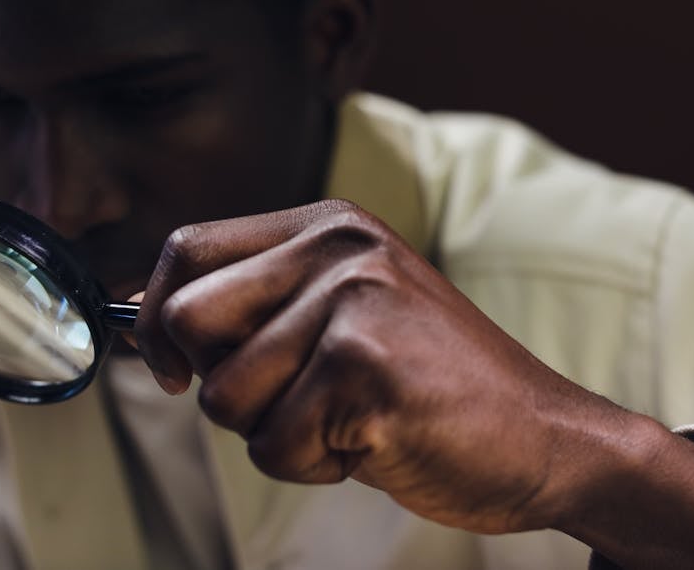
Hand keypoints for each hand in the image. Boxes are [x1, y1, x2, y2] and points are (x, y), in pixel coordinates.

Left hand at [131, 199, 611, 532]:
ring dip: (276, 433)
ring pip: (225, 397)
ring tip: (347, 419)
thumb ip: (260, 309)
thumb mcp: (346, 316)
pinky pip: (275, 447)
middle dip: (220, 386)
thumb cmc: (432, 387)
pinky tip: (374, 443)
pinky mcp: (363, 369)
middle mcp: (339, 250)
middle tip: (290, 401)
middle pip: (188, 319)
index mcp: (330, 227)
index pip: (187, 247)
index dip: (154, 314)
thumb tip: (147, 327)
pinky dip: (314, 466)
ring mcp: (353, 304)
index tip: (172, 368)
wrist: (545, 437)